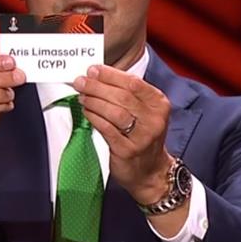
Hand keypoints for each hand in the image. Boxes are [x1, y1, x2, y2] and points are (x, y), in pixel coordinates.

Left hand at [73, 64, 172, 205]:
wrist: (151, 171)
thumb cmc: (143, 136)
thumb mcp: (145, 112)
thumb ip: (127, 94)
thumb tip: (98, 76)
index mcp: (159, 104)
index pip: (133, 83)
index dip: (111, 75)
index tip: (93, 70)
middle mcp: (154, 119)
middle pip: (123, 96)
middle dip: (98, 86)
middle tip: (81, 82)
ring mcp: (142, 136)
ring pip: (115, 112)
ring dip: (94, 101)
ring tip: (82, 96)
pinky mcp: (128, 150)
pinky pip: (107, 129)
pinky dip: (94, 118)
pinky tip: (87, 112)